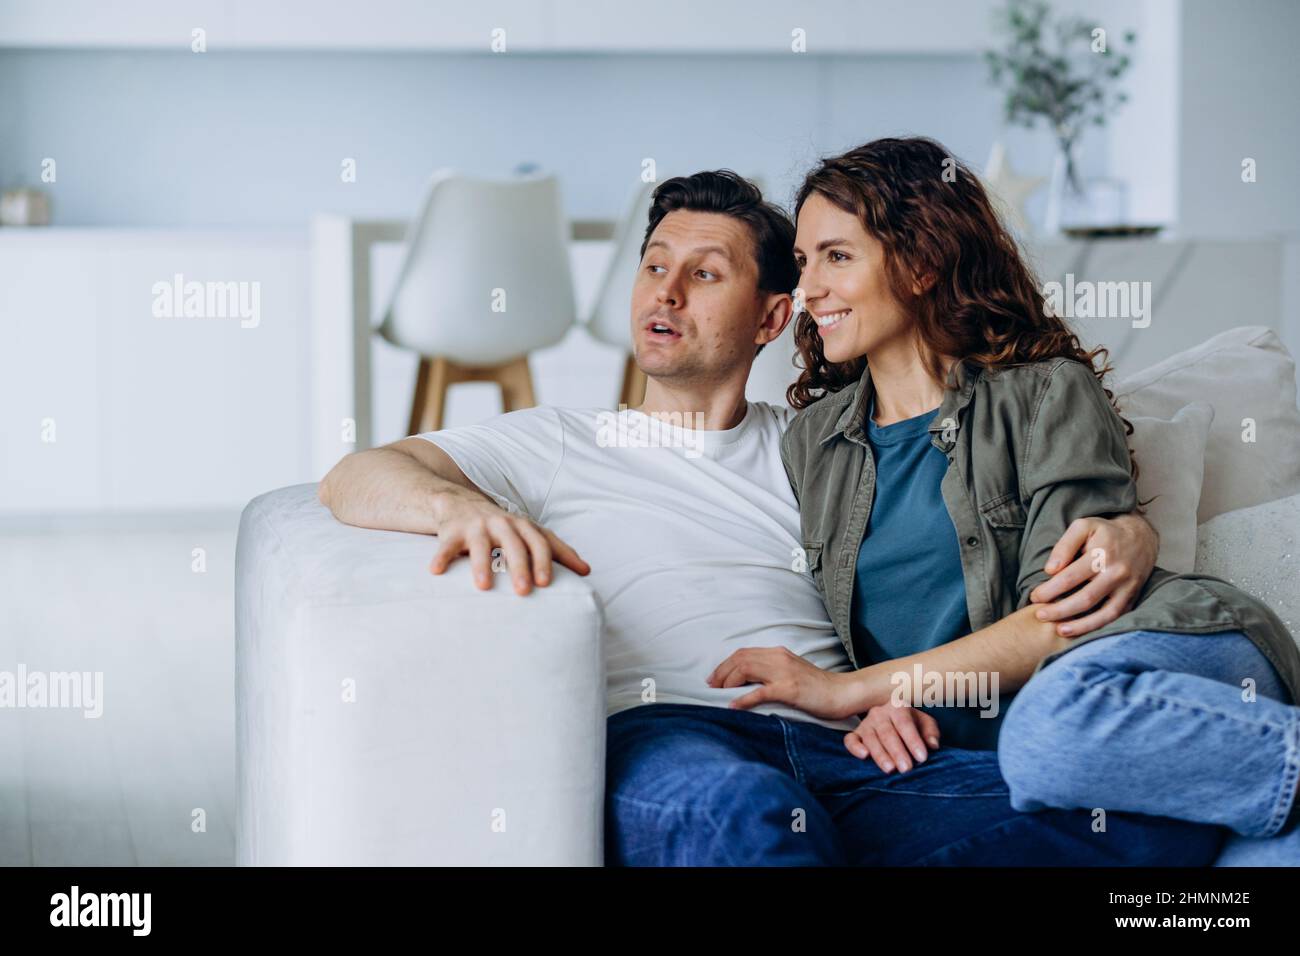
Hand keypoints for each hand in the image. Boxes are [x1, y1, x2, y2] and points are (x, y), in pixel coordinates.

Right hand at [429, 496, 589, 594]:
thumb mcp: (530, 533)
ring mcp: (476, 526)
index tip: (547, 583)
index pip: (539, 542)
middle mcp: (501, 523)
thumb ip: (557, 550)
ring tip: (483, 587)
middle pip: (513, 545)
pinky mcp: (452, 531)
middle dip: (519, 567)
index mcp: (523, 526)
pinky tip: (436, 572)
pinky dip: (441, 557)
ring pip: (480, 545)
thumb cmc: (503, 527)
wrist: (459, 502)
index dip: (544, 561)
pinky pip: (446, 545)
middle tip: (524, 591)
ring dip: (481, 564)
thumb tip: (587, 571)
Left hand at [706, 647, 858, 719]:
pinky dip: (743, 699)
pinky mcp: (789, 689)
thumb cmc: (817, 687)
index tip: (714, 678)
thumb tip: (747, 680)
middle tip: (711, 687)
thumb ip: (772, 671)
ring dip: (728, 682)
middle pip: (740, 659)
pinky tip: (733, 706)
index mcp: (778, 653)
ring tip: (718, 694)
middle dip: (721, 672)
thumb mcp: (791, 672)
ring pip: (746, 669)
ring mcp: (784, 672)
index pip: (743, 653)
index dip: (725, 665)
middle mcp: (779, 658)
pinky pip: (759, 692)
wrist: (843, 692)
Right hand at [844, 704, 940, 772]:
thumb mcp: (924, 723)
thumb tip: (933, 745)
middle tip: (906, 768)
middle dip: (897, 752)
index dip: (913, 741)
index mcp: (898, 707)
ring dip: (880, 754)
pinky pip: (850, 740)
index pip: (905, 723)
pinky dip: (855, 748)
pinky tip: (864, 756)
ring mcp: (866, 723)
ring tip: (890, 769)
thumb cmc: (911, 723)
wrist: (892, 717)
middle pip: (887, 733)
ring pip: (870, 738)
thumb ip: (931, 732)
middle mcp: (879, 713)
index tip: (922, 758)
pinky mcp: (855, 734)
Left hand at [1029, 514, 1154, 636]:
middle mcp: (1116, 573)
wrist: (1141, 538)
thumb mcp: (1083, 527)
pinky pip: (1115, 617)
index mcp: (1102, 554)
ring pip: (1104, 613)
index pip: (1070, 577)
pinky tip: (1080, 630)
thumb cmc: (1104, 532)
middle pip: (1085, 598)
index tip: (1035, 596)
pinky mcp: (1132, 598)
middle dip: (1060, 610)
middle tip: (1040, 615)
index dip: (1050, 590)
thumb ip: (1064, 546)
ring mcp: (1127, 588)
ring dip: (1080, 625)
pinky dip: (1098, 627)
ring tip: (1059, 630)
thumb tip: (1050, 570)